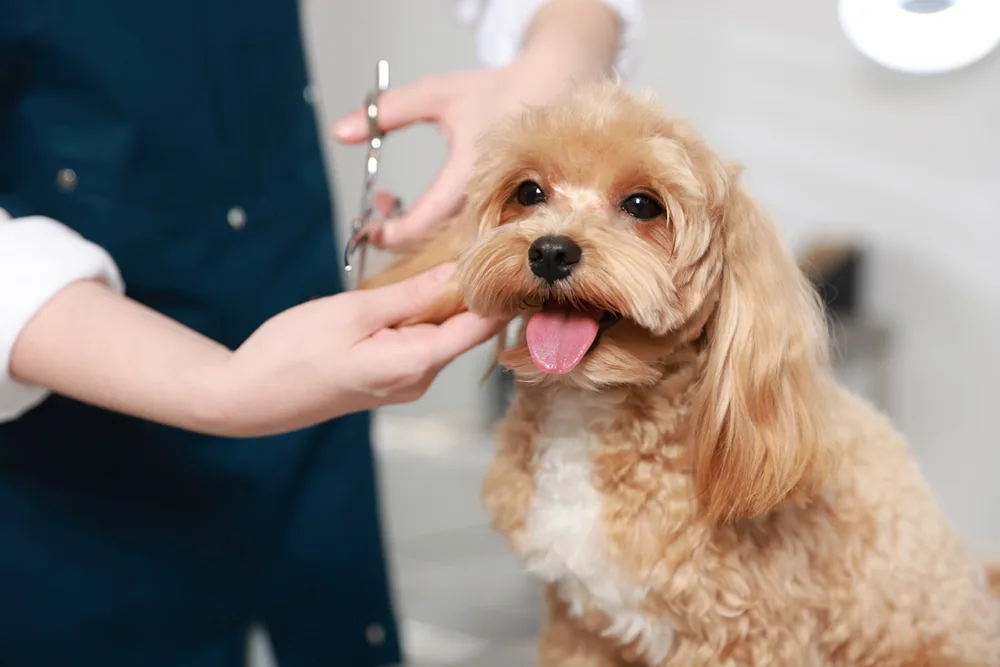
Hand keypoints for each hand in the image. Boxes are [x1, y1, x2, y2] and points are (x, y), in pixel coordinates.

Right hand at [212, 264, 502, 436]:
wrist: (249, 396)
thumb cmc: (292, 354)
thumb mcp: (354, 311)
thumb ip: (411, 293)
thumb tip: (456, 273)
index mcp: (417, 363)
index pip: (481, 325)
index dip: (494, 288)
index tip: (495, 252)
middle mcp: (420, 379)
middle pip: (464, 328)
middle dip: (463, 286)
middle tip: (457, 240)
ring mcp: (406, 382)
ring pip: (440, 332)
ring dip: (436, 298)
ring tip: (426, 259)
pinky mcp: (391, 378)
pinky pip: (419, 341)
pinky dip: (417, 314)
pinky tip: (402, 291)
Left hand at [332, 49, 602, 249]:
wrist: (556, 88)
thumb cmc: (499, 90)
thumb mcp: (436, 95)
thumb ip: (386, 113)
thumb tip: (340, 131)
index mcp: (468, 175)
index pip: (418, 224)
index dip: (386, 233)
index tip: (367, 226)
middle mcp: (489, 201)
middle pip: (434, 244)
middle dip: (398, 232)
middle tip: (378, 210)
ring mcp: (503, 212)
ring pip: (452, 243)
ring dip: (418, 229)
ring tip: (392, 204)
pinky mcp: (510, 214)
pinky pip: (471, 235)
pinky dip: (442, 226)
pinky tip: (427, 206)